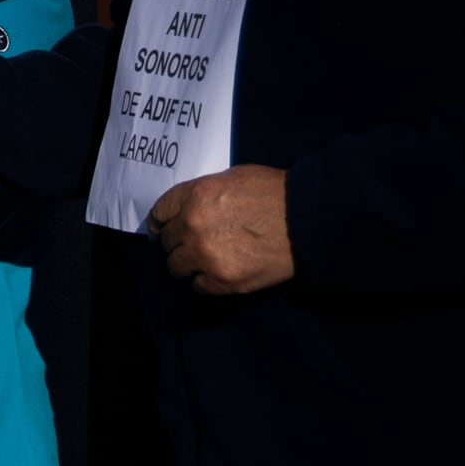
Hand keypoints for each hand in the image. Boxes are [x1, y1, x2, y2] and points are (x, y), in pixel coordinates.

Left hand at [148, 166, 293, 294]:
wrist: (305, 220)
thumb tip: (189, 207)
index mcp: (194, 196)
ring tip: (205, 261)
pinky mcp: (222, 281)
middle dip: (178, 242)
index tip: (163, 229)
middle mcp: (192, 226)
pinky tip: (219, 274)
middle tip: (192, 244)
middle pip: (168, 241)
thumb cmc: (274, 192)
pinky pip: (198, 287)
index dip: (161, 222)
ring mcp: (205, 256)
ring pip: (177, 267)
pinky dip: (206, 282)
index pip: (159, 213)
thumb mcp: (232, 178)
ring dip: (188, 264)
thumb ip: (204, 194)